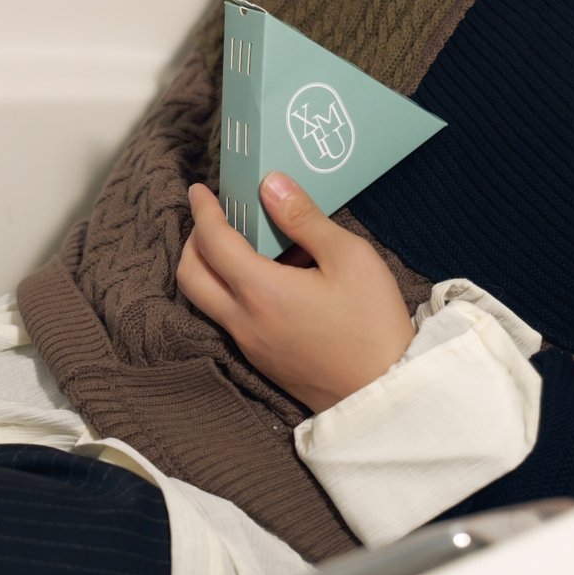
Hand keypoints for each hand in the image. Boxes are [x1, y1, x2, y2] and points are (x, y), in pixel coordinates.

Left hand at [176, 173, 416, 413]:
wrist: (383, 390)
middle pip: (190, 276)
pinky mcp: (261, 360)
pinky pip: (228, 318)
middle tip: (212, 217)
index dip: (203, 211)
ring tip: (238, 242)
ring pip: (204, 300)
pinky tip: (266, 277)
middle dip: (193, 240)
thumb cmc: (371, 321)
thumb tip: (271, 185)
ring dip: (207, 267)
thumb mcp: (349, 256)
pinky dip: (228, 289)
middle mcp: (244, 321)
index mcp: (261, 292)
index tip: (200, 190)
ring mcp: (249, 345)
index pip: (213, 242)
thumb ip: (304, 218)